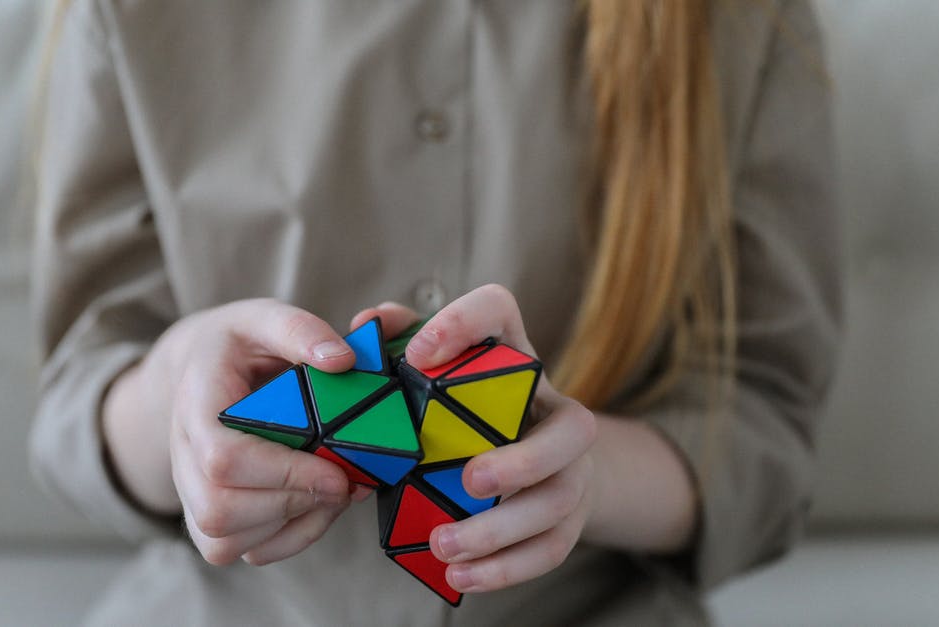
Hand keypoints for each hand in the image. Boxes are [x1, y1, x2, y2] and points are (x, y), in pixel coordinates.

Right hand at [109, 299, 371, 565]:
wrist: (200, 372)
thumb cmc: (238, 346)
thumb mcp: (263, 318)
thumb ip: (300, 331)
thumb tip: (341, 360)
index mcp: (194, 405)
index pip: (223, 458)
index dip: (284, 473)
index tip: (336, 472)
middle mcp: (182, 456)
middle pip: (220, 510)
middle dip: (294, 502)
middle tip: (345, 482)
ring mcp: (191, 494)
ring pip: (227, 540)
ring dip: (295, 523)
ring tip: (335, 491)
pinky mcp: (209, 521)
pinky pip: (244, 551)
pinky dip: (290, 539)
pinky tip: (317, 506)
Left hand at [352, 285, 597, 593]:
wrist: (530, 461)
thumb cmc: (463, 411)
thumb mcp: (431, 377)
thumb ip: (397, 346)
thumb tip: (366, 323)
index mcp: (511, 355)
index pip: (499, 311)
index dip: (463, 323)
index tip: (419, 354)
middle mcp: (552, 406)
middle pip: (571, 428)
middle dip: (523, 459)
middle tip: (470, 481)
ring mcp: (570, 466)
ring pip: (559, 498)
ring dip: (503, 528)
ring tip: (445, 546)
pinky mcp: (569, 516)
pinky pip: (552, 547)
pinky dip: (507, 567)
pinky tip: (461, 576)